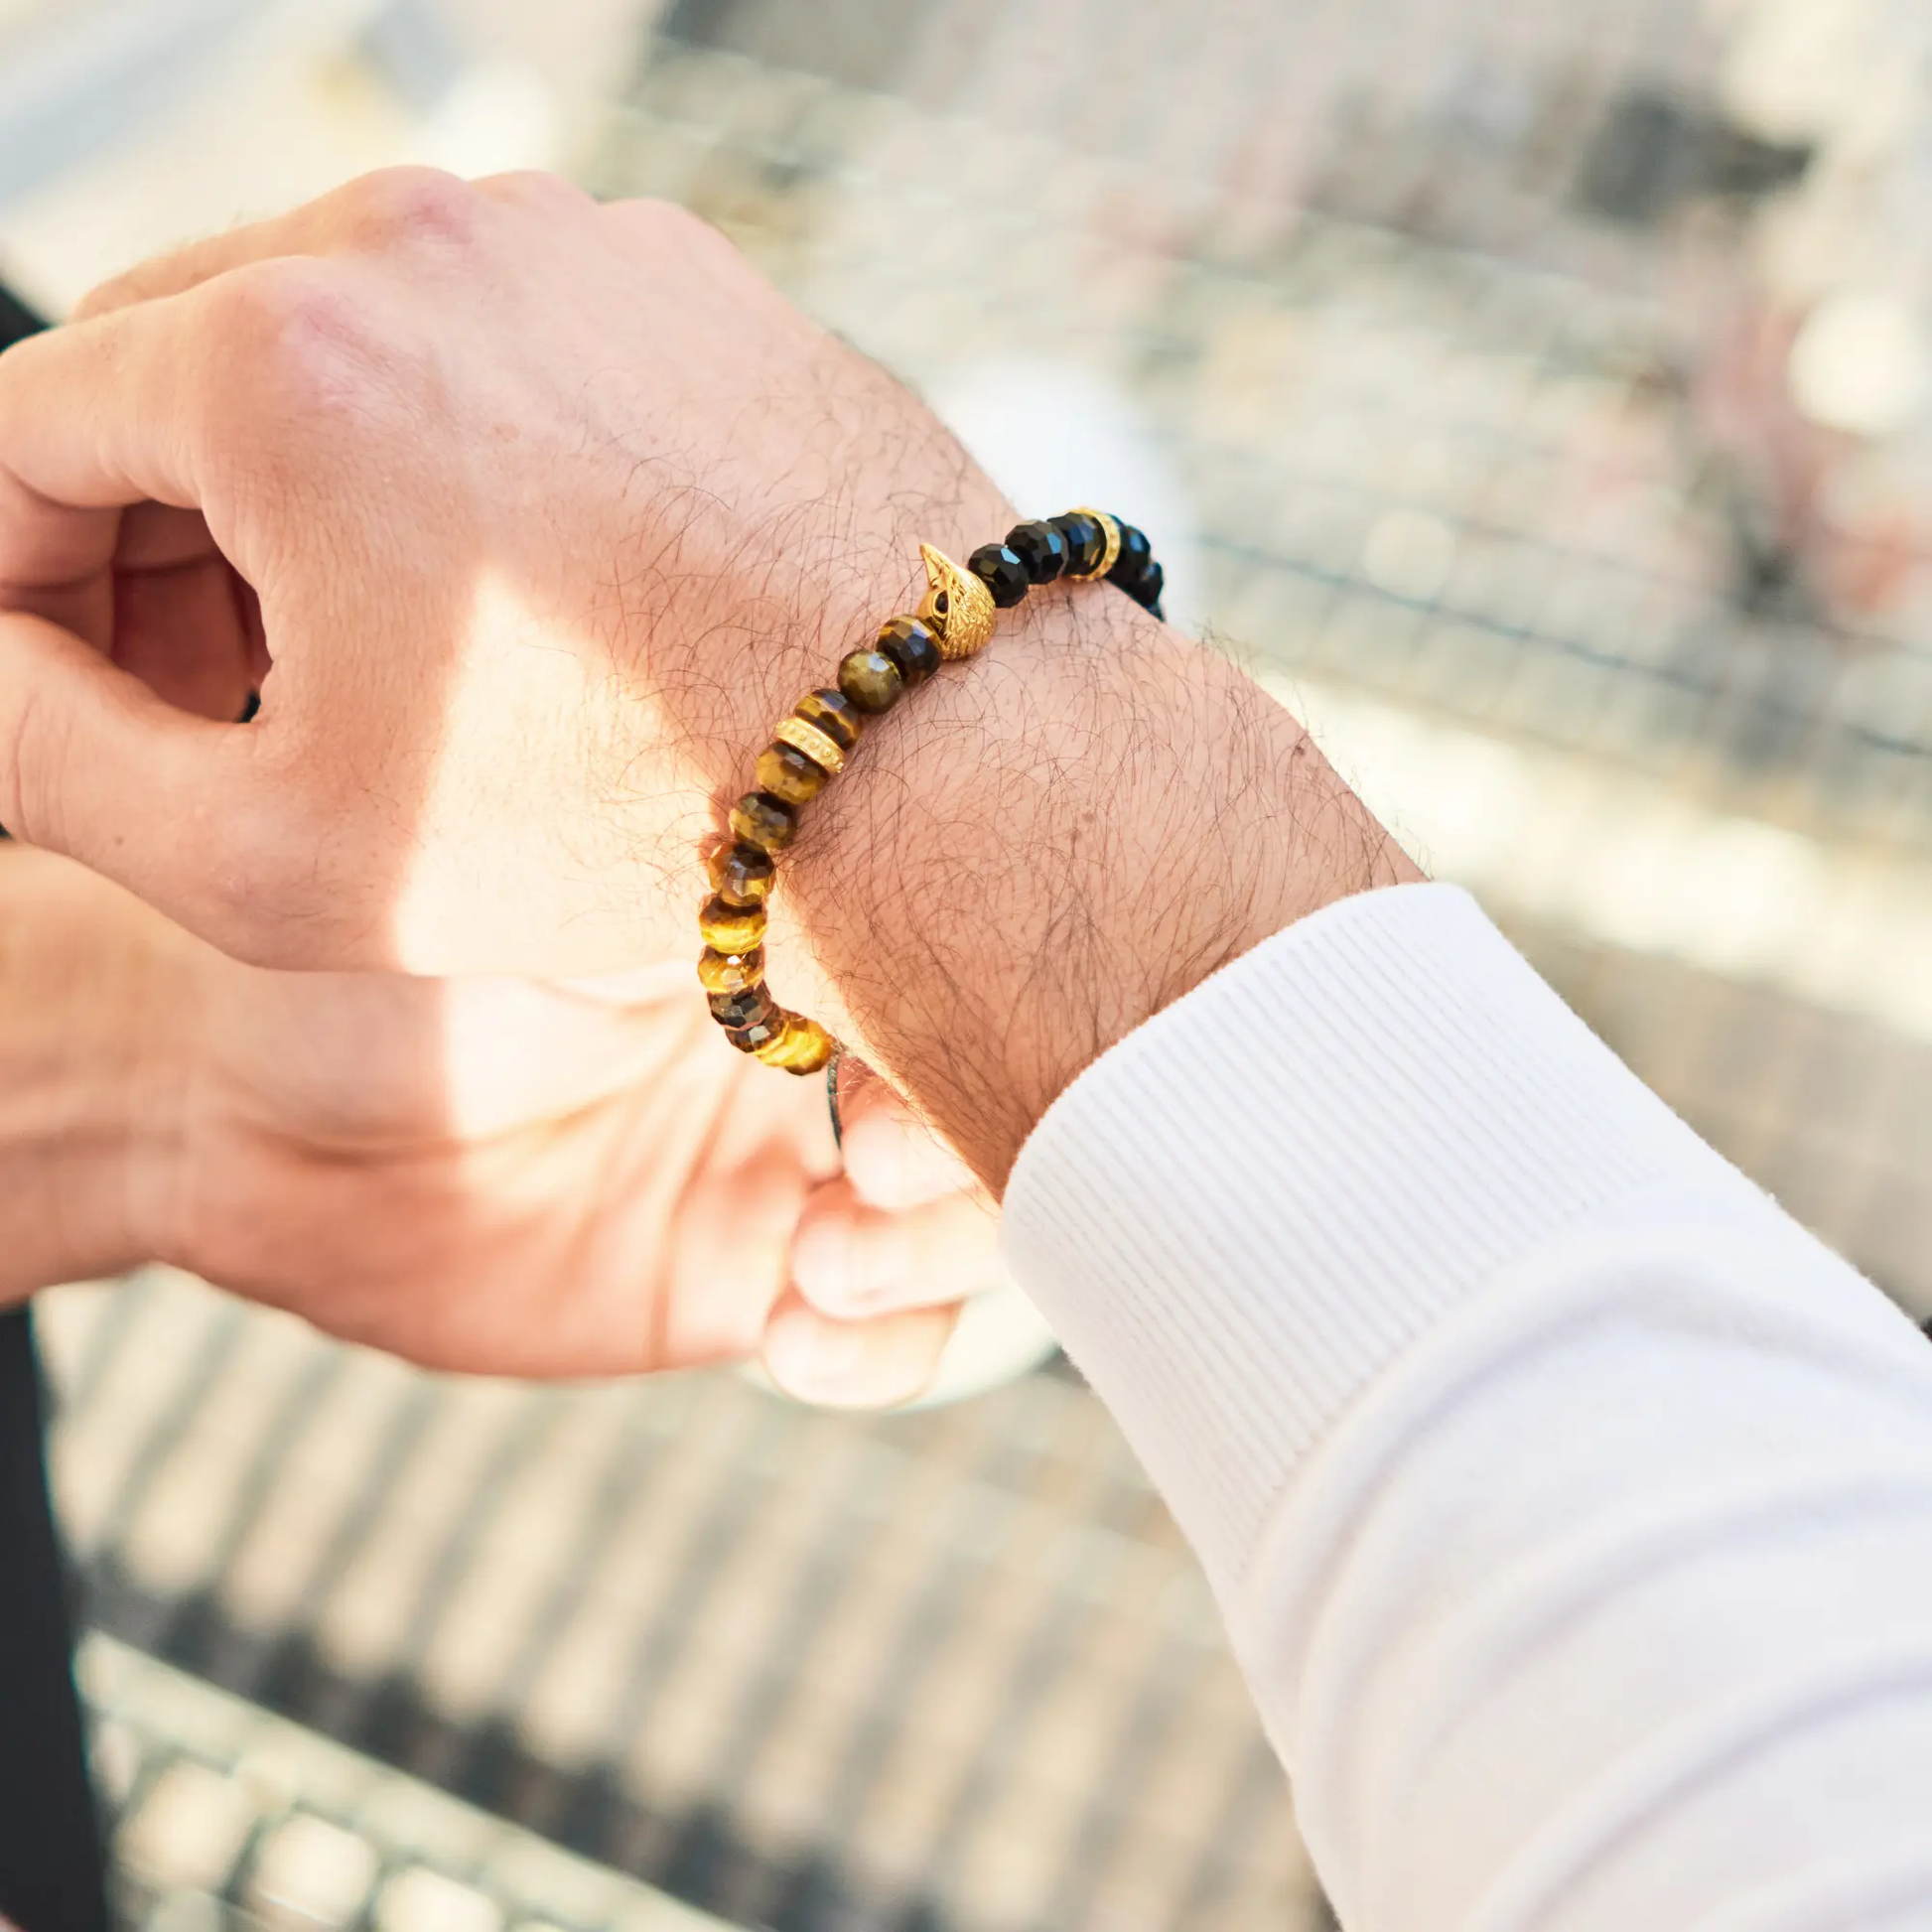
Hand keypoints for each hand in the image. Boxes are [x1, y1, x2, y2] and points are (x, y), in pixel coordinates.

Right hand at [0, 167, 1413, 1188]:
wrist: (931, 765)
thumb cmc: (630, 822)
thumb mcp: (278, 854)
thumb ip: (45, 757)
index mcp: (284, 350)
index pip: (25, 434)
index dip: (12, 585)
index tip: (67, 689)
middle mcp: (423, 237)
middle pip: (175, 364)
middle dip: (142, 530)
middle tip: (191, 690)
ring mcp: (573, 240)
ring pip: (338, 338)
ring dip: (290, 483)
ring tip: (341, 656)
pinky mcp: (682, 277)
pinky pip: (495, 337)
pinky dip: (444, 442)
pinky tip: (487, 584)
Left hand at [0, 843, 1000, 1403]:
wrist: (226, 1089)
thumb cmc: (370, 931)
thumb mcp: (551, 853)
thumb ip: (712, 838)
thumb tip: (863, 779)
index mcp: (802, 902)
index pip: (987, 945)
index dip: (999, 994)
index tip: (947, 1026)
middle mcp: (823, 1022)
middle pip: (1012, 1083)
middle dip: (988, 1137)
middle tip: (873, 1153)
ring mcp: (792, 1157)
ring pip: (978, 1215)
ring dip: (942, 1248)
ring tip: (826, 1252)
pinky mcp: (745, 1278)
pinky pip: (885, 1338)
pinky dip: (887, 1351)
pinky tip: (799, 1331)